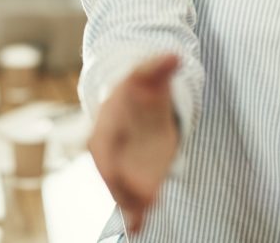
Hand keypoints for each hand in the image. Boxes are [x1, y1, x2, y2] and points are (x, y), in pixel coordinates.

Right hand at [89, 54, 180, 234]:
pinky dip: (135, 209)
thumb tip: (174, 55)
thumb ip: (159, 66)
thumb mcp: (147, 73)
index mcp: (106, 124)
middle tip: (144, 204)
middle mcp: (109, 148)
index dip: (113, 164)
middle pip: (112, 173)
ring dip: (130, 204)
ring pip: (121, 186)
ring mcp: (121, 162)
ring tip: (139, 223)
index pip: (104, 147)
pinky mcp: (134, 172)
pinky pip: (133, 191)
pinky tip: (140, 225)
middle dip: (123, 190)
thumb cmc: (138, 87)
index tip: (125, 175)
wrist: (130, 96)